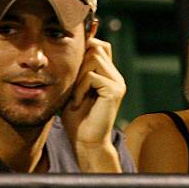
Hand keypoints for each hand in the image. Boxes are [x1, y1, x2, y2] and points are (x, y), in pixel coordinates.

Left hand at [62, 38, 125, 170]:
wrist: (85, 141)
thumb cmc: (76, 118)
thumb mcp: (72, 88)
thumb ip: (76, 70)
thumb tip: (71, 47)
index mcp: (109, 74)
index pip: (100, 46)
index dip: (85, 48)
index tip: (70, 65)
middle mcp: (116, 76)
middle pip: (96, 48)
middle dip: (78, 63)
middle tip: (72, 86)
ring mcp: (118, 83)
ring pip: (93, 59)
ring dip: (78, 77)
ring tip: (75, 96)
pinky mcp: (115, 91)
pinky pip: (92, 76)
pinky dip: (79, 89)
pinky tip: (77, 103)